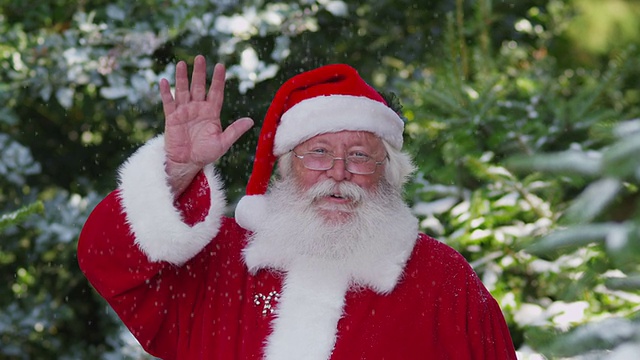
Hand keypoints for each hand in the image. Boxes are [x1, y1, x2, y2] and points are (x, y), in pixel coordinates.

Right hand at [159, 55, 253, 195]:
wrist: (187, 163)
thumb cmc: (206, 153)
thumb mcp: (223, 143)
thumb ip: (235, 131)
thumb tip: (251, 121)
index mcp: (211, 112)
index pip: (215, 92)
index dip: (218, 79)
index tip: (220, 65)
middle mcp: (198, 108)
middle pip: (199, 87)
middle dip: (199, 72)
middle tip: (200, 57)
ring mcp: (184, 111)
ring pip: (183, 90)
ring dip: (182, 78)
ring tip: (182, 63)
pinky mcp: (171, 117)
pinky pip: (169, 102)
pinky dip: (167, 92)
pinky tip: (165, 81)